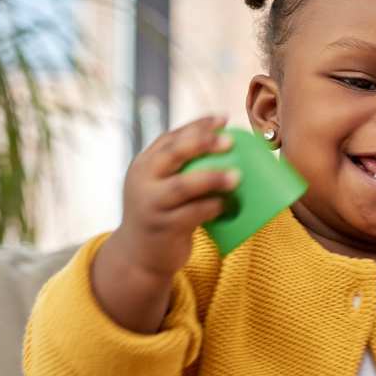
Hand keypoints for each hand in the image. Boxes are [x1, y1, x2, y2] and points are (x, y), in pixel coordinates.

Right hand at [92, 115, 236, 331]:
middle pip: (173, 154)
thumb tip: (229, 151)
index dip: (197, 126)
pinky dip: (211, 207)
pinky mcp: (163, 227)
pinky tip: (225, 205)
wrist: (138, 256)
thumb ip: (181, 170)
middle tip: (230, 141)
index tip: (222, 119)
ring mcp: (151, 204)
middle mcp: (142, 180)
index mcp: (144, 165)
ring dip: (212, 178)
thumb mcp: (160, 187)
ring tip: (237, 176)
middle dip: (202, 143)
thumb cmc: (161, 214)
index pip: (170, 138)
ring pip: (182, 185)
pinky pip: (191, 214)